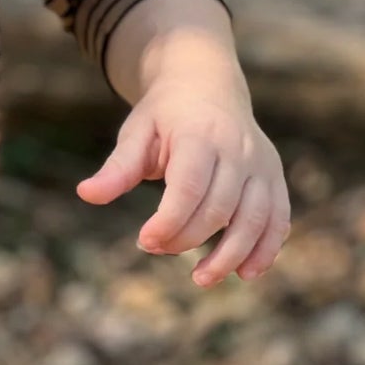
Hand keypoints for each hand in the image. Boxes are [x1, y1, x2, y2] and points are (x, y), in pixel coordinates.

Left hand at [75, 75, 289, 286]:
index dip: (168, 221)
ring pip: (255, 219)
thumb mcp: (136, 132)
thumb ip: (117, 167)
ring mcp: (262, 164)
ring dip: (230, 256)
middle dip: (187, 238)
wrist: (206, 84)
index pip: (189, 188)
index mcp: (200, 135)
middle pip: (219, 208)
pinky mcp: (274, 178)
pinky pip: (278, 219)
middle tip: (156, 248)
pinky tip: (245, 272)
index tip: (144, 240)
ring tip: (201, 279)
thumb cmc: (164, 115)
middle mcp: (238, 150)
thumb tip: (86, 195)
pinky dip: (266, 249)